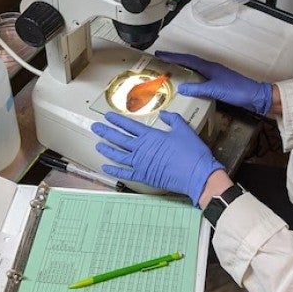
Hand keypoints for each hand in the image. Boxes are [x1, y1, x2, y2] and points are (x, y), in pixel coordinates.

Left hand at [92, 111, 223, 205]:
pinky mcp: (143, 176)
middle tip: (96, 127)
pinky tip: (106, 167)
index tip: (108, 116)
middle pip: (119, 138)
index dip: (117, 120)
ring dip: (107, 149)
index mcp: (151, 136)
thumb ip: (172, 119)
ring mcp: (140, 164)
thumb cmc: (192, 151)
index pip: (129, 126)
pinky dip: (114, 171)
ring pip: (118, 155)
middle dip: (106, 132)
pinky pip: (124, 173)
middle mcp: (142, 149)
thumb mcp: (184, 129)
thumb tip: (164, 114)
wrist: (197, 174)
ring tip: (98, 145)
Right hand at [156, 51, 272, 114]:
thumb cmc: (237, 91)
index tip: (160, 55)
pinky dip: (190, 78)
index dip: (173, 57)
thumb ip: (198, 88)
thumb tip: (180, 88)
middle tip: (160, 61)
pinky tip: (187, 84)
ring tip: (169, 70)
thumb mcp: (215, 90)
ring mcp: (215, 75)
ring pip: (194, 69)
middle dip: (175, 61)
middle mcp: (211, 69)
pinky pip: (199, 77)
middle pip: (189, 62)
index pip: (187, 60)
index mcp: (209, 67)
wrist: (255, 97)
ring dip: (182, 68)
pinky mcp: (218, 83)